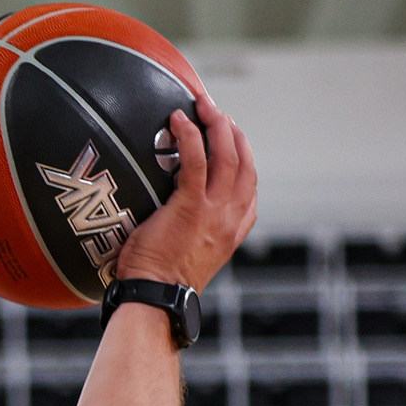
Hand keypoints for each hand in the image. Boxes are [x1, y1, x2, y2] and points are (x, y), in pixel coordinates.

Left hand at [115, 93, 256, 289]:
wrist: (156, 298)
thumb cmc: (160, 282)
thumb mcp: (191, 255)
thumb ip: (196, 232)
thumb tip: (177, 218)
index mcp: (235, 228)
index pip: (249, 185)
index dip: (244, 156)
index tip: (232, 139)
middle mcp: (231, 216)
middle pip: (244, 162)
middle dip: (233, 132)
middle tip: (218, 113)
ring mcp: (213, 211)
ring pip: (227, 156)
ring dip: (217, 125)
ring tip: (204, 106)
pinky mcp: (190, 207)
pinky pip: (195, 162)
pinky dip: (190, 137)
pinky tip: (180, 120)